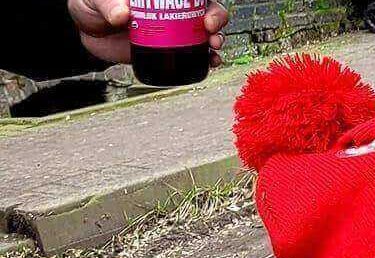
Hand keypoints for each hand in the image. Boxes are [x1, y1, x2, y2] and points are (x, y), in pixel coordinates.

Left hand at [69, 0, 229, 65]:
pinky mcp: (169, 50)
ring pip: (204, 32)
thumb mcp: (96, 0)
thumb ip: (108, 4)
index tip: (204, 13)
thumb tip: (122, 14)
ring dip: (215, 40)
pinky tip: (210, 62)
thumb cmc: (91, 6)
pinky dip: (206, 59)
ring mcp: (173, 31)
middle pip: (204, 11)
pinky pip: (194, 54)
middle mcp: (172, 10)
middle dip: (215, 20)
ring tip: (213, 49)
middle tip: (210, 32)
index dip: (204, 3)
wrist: (87, 33)